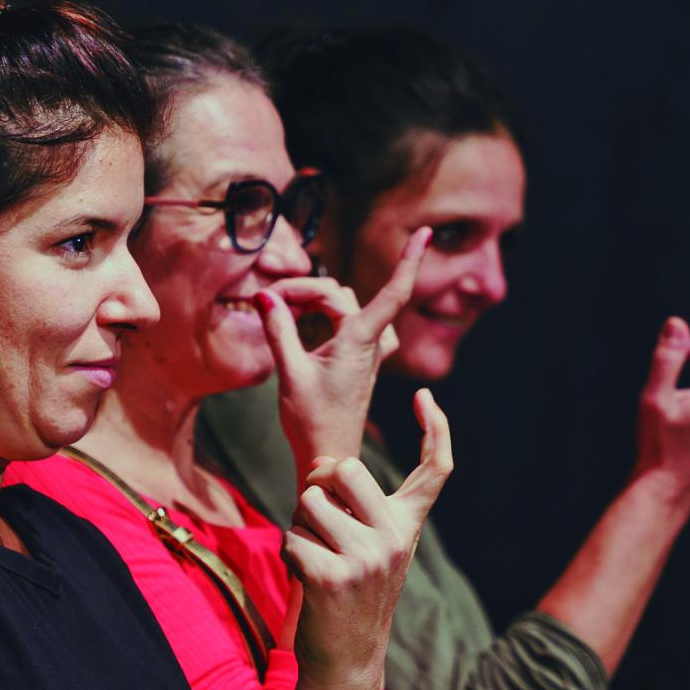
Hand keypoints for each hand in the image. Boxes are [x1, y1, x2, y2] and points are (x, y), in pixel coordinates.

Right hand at [258, 229, 430, 481]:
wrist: (328, 456)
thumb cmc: (312, 421)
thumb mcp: (290, 373)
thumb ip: (279, 330)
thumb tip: (265, 295)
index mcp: (359, 340)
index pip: (393, 292)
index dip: (408, 261)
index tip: (424, 233)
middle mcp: (368, 342)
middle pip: (340, 294)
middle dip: (305, 289)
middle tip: (268, 300)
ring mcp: (366, 351)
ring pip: (344, 305)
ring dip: (314, 300)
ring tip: (280, 309)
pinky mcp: (358, 360)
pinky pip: (349, 321)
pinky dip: (326, 313)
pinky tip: (305, 319)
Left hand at [283, 388, 452, 689]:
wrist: (347, 659)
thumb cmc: (353, 593)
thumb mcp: (378, 549)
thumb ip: (369, 510)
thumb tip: (332, 468)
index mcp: (408, 526)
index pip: (434, 470)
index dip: (436, 430)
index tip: (427, 397)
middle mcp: (396, 538)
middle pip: (346, 467)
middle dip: (319, 482)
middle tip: (319, 515)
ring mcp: (366, 558)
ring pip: (308, 501)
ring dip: (299, 524)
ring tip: (317, 555)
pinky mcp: (332, 578)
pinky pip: (290, 538)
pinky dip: (290, 555)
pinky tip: (308, 580)